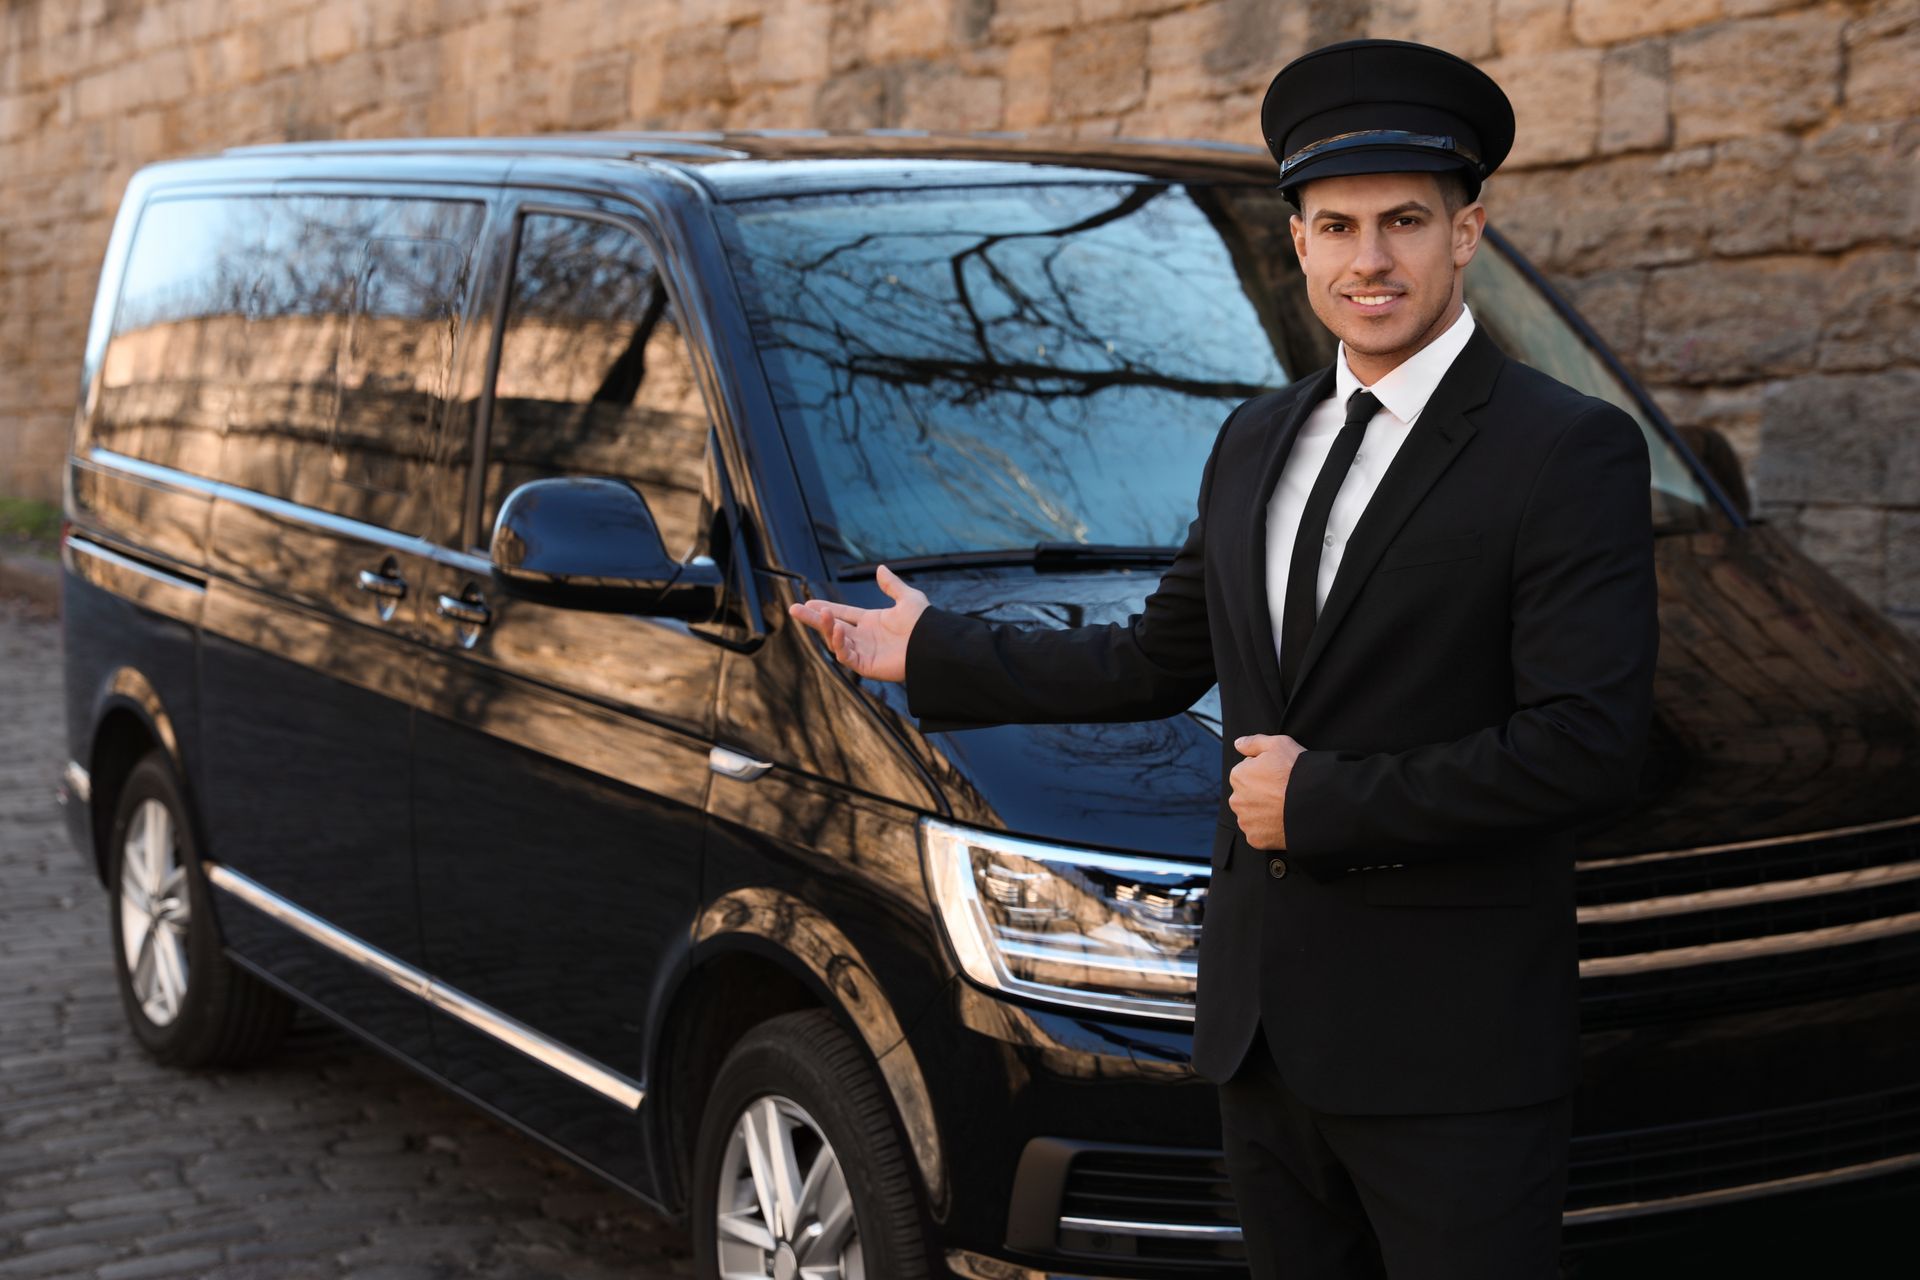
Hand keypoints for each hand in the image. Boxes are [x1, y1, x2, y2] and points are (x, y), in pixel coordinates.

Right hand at [787, 564, 928, 682]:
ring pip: (835, 641)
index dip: (825, 608)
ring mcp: (864, 652)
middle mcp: (864, 637)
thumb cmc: (925, 624)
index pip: (842, 613)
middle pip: (832, 627)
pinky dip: (839, 644)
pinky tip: (836, 630)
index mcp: (871, 621)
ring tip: (819, 614)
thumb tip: (880, 568)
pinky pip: (846, 657)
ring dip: (825, 628)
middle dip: (813, 619)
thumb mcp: (908, 599)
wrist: (934, 645)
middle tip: (794, 608)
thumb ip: (892, 585)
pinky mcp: (866, 666)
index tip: (808, 602)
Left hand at [1228, 733, 1305, 849]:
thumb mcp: (1278, 744)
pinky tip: (1283, 820)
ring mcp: (1246, 821)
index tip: (1279, 775)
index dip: (1265, 772)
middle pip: (1247, 795)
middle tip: (1282, 792)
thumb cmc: (1298, 771)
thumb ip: (1254, 742)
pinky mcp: (1256, 839)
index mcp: (1238, 776)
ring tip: (1284, 806)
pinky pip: (1259, 833)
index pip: (1247, 772)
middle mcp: (1236, 800)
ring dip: (1263, 812)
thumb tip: (1238, 744)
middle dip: (1261, 793)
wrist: (1316, 802)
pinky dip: (1269, 829)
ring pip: (1252, 814)